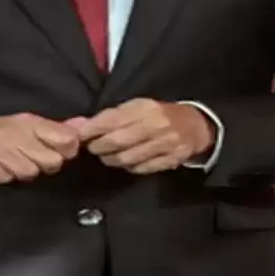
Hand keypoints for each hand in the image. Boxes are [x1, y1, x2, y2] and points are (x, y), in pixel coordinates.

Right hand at [0, 113, 81, 183]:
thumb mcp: (25, 125)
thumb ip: (55, 128)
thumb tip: (84, 125)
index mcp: (30, 122)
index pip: (66, 139)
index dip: (68, 150)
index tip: (59, 151)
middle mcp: (18, 133)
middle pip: (52, 161)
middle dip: (44, 164)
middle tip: (29, 158)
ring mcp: (1, 148)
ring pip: (30, 172)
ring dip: (22, 172)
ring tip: (10, 161)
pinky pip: (8, 178)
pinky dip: (4, 176)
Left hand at [65, 99, 213, 174]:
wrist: (196, 126)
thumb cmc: (160, 115)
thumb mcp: (139, 107)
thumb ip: (111, 116)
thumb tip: (80, 125)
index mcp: (146, 107)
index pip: (113, 119)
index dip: (92, 129)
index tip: (78, 135)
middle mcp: (156, 125)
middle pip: (117, 141)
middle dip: (99, 147)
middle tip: (92, 147)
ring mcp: (166, 144)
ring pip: (127, 158)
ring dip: (111, 159)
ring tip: (107, 155)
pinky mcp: (171, 160)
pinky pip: (141, 169)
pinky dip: (129, 167)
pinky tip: (127, 161)